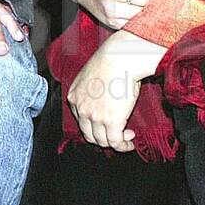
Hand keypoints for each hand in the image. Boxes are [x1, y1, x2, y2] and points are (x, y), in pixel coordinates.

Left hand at [67, 30, 167, 151]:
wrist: (120, 58)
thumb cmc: (111, 61)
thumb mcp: (90, 75)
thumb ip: (90, 90)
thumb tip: (101, 99)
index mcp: (74, 97)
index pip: (81, 121)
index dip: (94, 126)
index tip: (105, 125)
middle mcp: (81, 109)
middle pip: (89, 135)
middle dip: (103, 138)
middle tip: (116, 134)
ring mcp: (95, 117)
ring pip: (102, 141)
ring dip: (115, 143)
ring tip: (126, 137)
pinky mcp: (111, 122)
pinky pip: (116, 143)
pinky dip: (124, 146)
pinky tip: (130, 143)